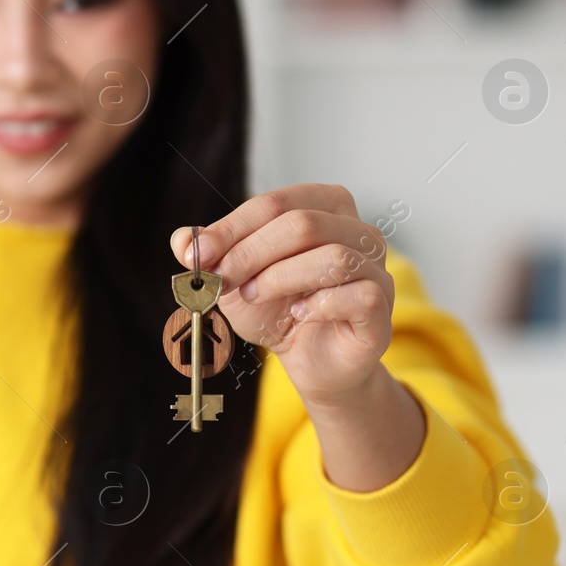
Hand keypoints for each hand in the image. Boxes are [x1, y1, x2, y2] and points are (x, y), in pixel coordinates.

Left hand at [170, 185, 392, 406]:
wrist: (310, 361)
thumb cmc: (278, 310)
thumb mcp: (234, 279)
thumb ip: (210, 255)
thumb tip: (183, 240)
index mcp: (324, 206)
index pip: (275, 204)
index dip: (232, 228)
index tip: (198, 254)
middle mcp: (358, 230)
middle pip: (302, 224)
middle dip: (251, 253)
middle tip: (224, 280)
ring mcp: (377, 268)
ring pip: (332, 256)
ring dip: (280, 278)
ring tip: (255, 296)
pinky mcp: (382, 306)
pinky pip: (357, 294)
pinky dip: (319, 304)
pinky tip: (299, 313)